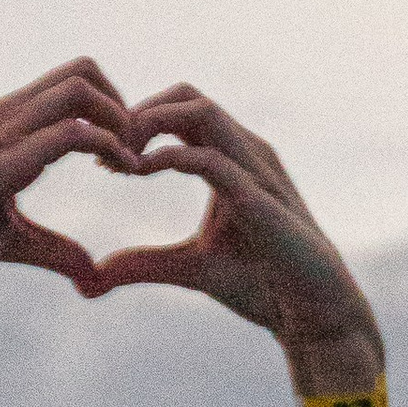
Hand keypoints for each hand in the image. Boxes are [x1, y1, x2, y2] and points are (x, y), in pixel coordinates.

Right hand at [0, 62, 137, 292]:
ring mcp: (3, 132)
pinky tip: (115, 173)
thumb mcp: (11, 241)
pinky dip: (105, 144)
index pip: (76, 85)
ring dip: (121, 120)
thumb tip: (93, 274)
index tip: (124, 161)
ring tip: (131, 165)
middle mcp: (9, 116)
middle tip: (135, 156)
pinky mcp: (1, 161)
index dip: (112, 113)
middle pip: (86, 70)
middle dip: (125, 106)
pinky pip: (66, 131)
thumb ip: (55, 251)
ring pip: (81, 87)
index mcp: (10, 125)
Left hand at [82, 89, 381, 387]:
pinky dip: (170, 157)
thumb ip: (144, 263)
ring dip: (151, 122)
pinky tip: (139, 171)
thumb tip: (97, 273)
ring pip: (200, 110)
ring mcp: (255, 168)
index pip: (180, 111)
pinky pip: (210, 158)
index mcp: (229, 158)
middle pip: (186, 95)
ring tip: (119, 154)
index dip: (137, 125)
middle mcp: (245, 151)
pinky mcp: (258, 196)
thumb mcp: (189, 269)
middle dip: (140, 112)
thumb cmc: (261, 284)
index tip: (104, 161)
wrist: (310, 311)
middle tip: (104, 149)